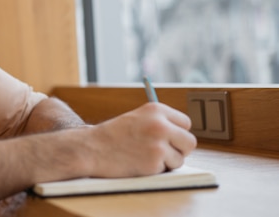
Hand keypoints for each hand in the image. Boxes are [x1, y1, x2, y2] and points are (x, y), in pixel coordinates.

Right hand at [82, 102, 196, 177]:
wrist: (91, 148)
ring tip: (145, 156)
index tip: (169, 138)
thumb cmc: (112, 136)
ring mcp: (158, 144)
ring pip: (180, 158)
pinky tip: (139, 163)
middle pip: (190, 141)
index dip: (178, 133)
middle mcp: (160, 124)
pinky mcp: (154, 162)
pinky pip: (167, 170)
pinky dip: (156, 170)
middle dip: (179, 149)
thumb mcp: (136, 118)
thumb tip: (181, 134)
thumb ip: (158, 122)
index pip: (185, 123)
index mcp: (156, 109)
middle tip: (164, 152)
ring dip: (167, 162)